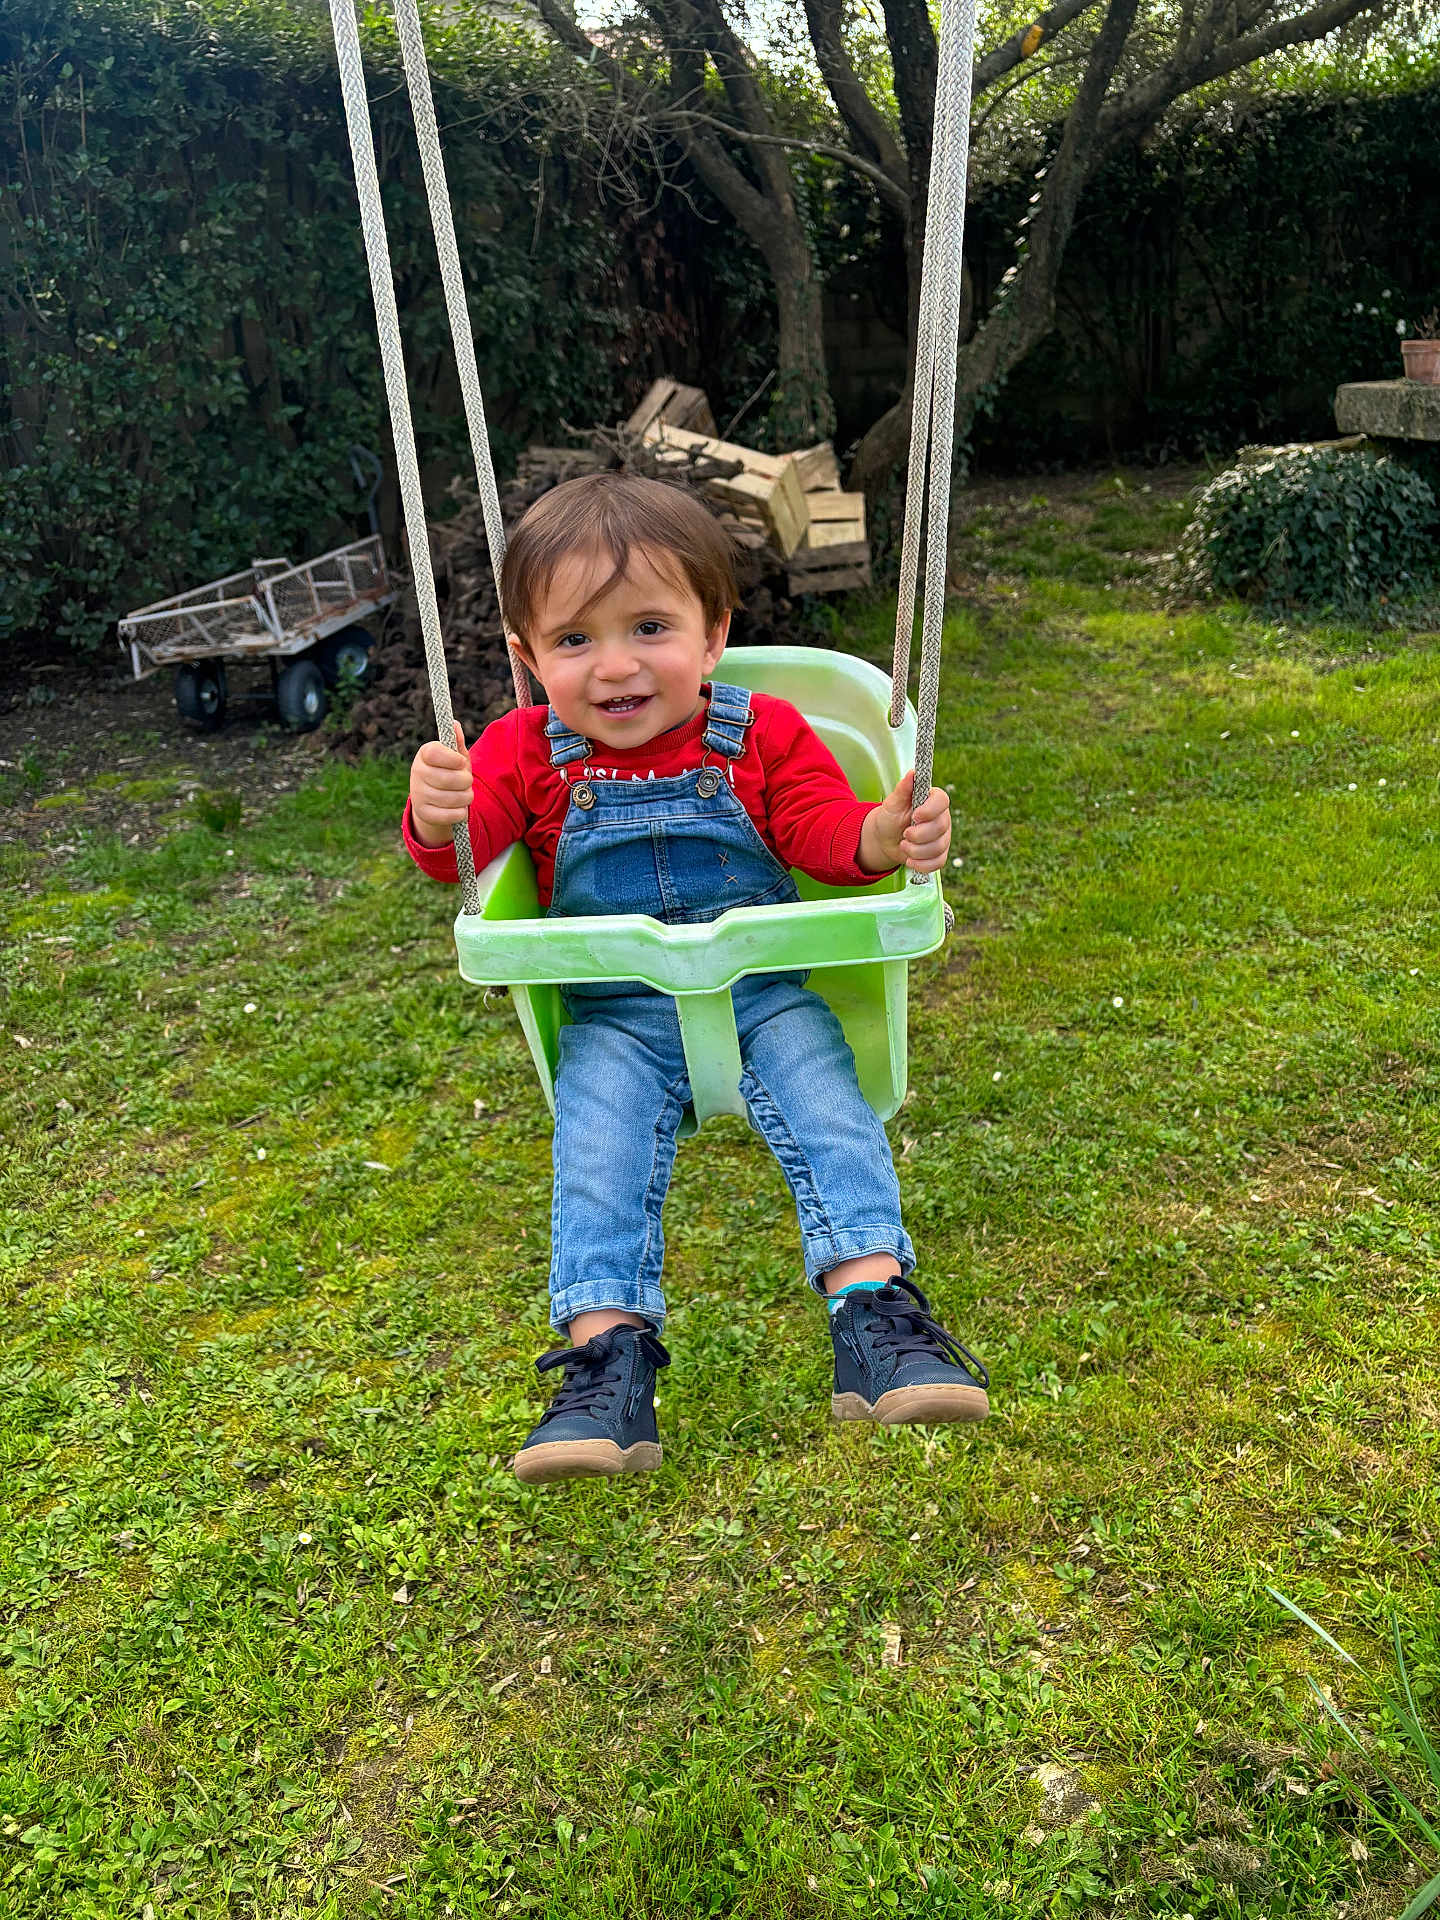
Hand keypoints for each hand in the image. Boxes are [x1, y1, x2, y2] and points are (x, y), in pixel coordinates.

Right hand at [409, 722, 471, 847]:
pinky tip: (457, 808)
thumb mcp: (455, 757)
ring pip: (455, 798)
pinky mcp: (423, 814)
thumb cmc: (449, 772)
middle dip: (466, 781)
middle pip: (451, 779)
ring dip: (466, 797)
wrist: (434, 801)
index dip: (453, 759)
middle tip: (466, 781)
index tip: (461, 762)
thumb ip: (457, 742)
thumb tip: (455, 724)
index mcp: (424, 754)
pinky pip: (452, 815)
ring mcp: (418, 794)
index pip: (436, 753)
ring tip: (463, 794)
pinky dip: (461, 813)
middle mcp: (417, 772)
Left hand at [860, 770, 951, 873]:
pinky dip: (921, 864)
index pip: (942, 801)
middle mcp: (942, 817)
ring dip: (916, 850)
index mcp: (932, 800)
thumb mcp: (892, 802)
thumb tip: (912, 772)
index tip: (915, 815)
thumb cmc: (890, 817)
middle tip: (904, 834)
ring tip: (903, 845)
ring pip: (938, 847)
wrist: (886, 840)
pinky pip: (938, 862)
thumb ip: (903, 788)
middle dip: (919, 835)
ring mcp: (943, 837)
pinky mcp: (940, 854)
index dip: (930, 810)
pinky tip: (910, 860)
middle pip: (941, 827)